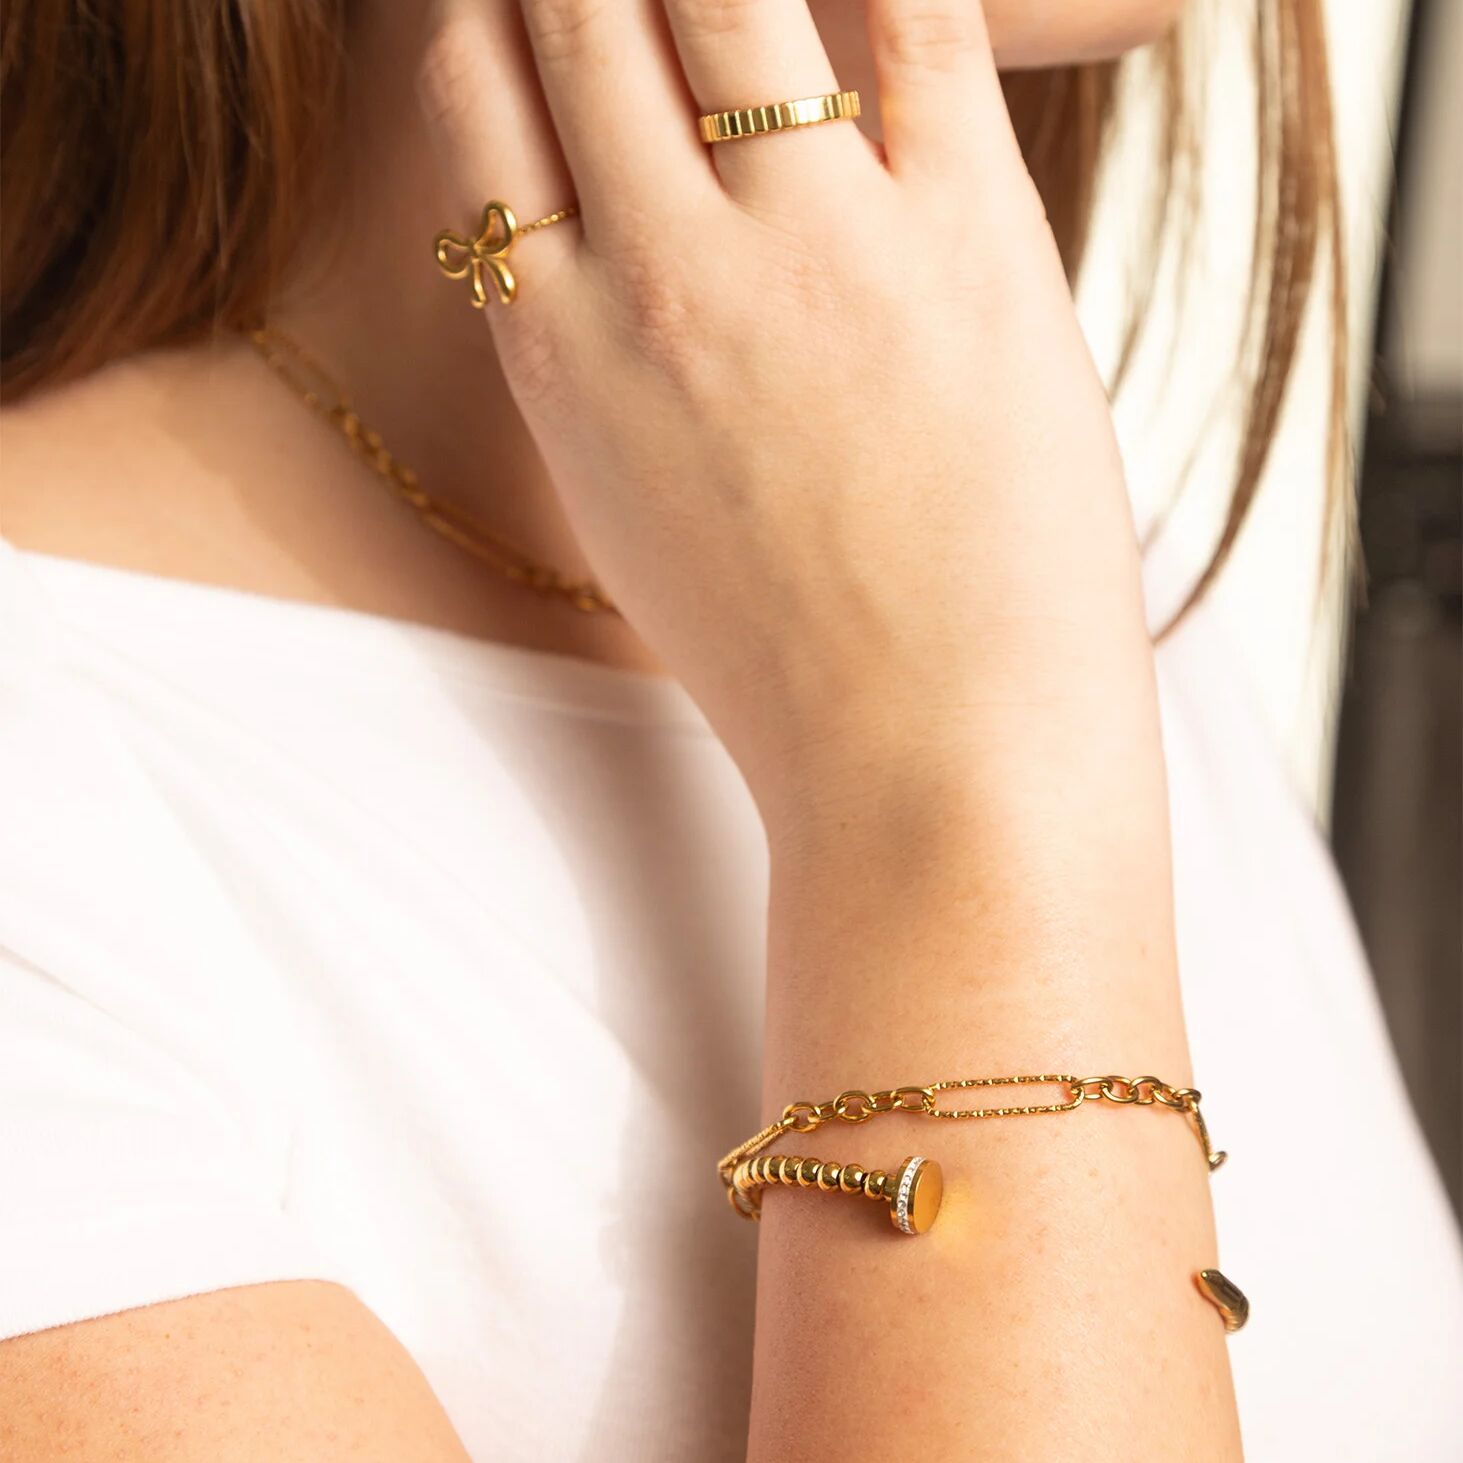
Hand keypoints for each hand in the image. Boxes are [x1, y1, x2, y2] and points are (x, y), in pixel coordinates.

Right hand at [424, 0, 1150, 812]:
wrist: (933, 770)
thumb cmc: (792, 670)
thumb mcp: (639, 519)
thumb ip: (602, 364)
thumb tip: (614, 245)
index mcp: (561, 352)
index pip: (475, 88)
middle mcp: (660, 278)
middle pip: (580, 4)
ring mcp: (811, 250)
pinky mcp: (970, 239)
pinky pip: (923, 20)